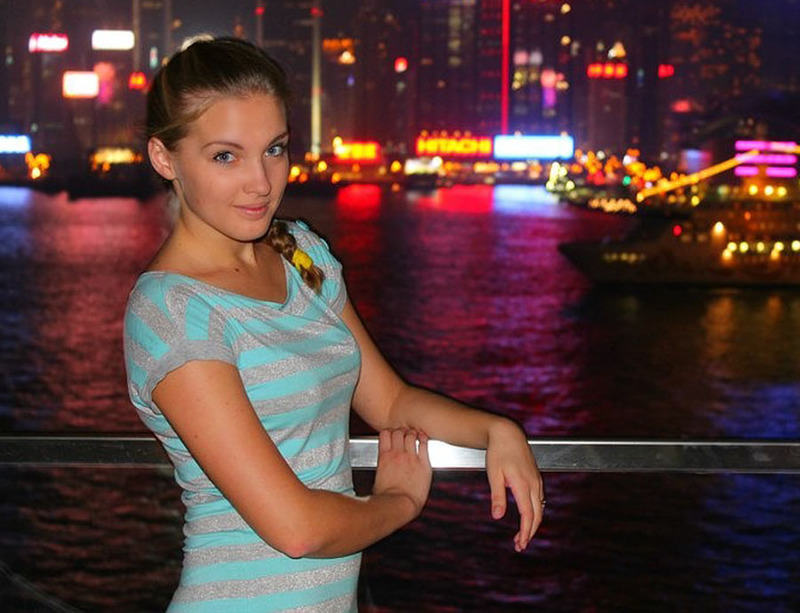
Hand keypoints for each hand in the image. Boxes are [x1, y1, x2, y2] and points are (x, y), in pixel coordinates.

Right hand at [373, 428, 431, 518]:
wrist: (399, 505)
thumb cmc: (387, 498)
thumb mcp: (378, 478)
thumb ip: (382, 467)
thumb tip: (382, 468)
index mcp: (384, 457)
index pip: (385, 433)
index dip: (389, 432)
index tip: (392, 436)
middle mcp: (397, 454)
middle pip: (398, 431)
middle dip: (401, 432)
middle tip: (403, 436)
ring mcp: (411, 457)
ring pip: (411, 435)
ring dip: (412, 434)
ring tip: (414, 437)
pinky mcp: (423, 463)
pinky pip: (424, 444)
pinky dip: (424, 439)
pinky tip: (423, 440)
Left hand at [485, 420, 544, 551]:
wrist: (508, 434)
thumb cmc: (498, 452)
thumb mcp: (493, 474)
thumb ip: (497, 496)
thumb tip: (498, 516)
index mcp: (523, 484)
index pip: (528, 515)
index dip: (525, 532)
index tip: (520, 543)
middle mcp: (534, 484)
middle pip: (537, 515)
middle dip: (529, 532)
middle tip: (519, 545)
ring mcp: (537, 481)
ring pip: (539, 508)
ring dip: (532, 524)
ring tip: (521, 536)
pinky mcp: (536, 478)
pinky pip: (538, 500)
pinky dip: (534, 513)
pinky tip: (527, 517)